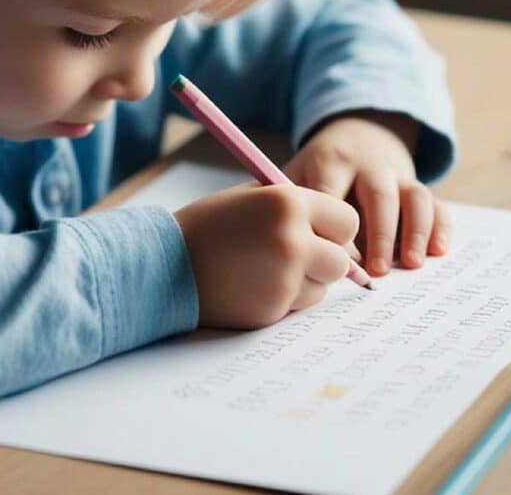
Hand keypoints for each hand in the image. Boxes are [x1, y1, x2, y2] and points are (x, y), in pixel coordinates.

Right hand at [174, 184, 358, 328]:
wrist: (163, 266)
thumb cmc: (208, 227)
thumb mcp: (251, 199)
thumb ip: (296, 210)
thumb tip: (341, 236)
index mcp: (288, 204)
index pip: (347, 222)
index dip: (332, 229)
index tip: (317, 231)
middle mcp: (292, 241)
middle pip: (341, 262)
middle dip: (324, 261)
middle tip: (295, 255)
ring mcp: (284, 280)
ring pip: (321, 288)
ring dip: (304, 282)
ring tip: (263, 268)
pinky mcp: (272, 310)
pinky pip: (296, 306)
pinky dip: (282, 298)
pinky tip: (251, 285)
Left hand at [283, 110, 449, 274]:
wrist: (357, 136)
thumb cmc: (317, 172)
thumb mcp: (295, 175)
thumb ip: (285, 203)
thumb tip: (268, 248)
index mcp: (331, 159)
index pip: (333, 192)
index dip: (333, 227)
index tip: (332, 259)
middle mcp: (369, 165)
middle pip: (379, 194)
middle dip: (379, 232)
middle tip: (376, 271)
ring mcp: (398, 175)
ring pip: (414, 196)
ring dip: (415, 231)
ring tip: (410, 264)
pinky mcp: (418, 187)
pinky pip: (437, 204)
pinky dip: (441, 226)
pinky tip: (438, 252)